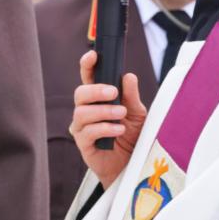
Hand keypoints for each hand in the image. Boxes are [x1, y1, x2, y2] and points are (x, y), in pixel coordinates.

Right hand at [69, 50, 147, 189]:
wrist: (133, 163)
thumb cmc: (133, 135)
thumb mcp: (137, 113)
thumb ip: (131, 96)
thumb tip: (128, 76)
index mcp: (98, 98)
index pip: (88, 78)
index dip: (87, 65)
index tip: (93, 56)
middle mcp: (87, 110)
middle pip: (80, 93)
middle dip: (96, 90)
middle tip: (114, 93)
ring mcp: (83, 127)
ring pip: (82, 112)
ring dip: (103, 111)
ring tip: (121, 115)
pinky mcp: (83, 145)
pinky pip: (87, 132)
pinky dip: (104, 128)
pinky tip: (118, 130)